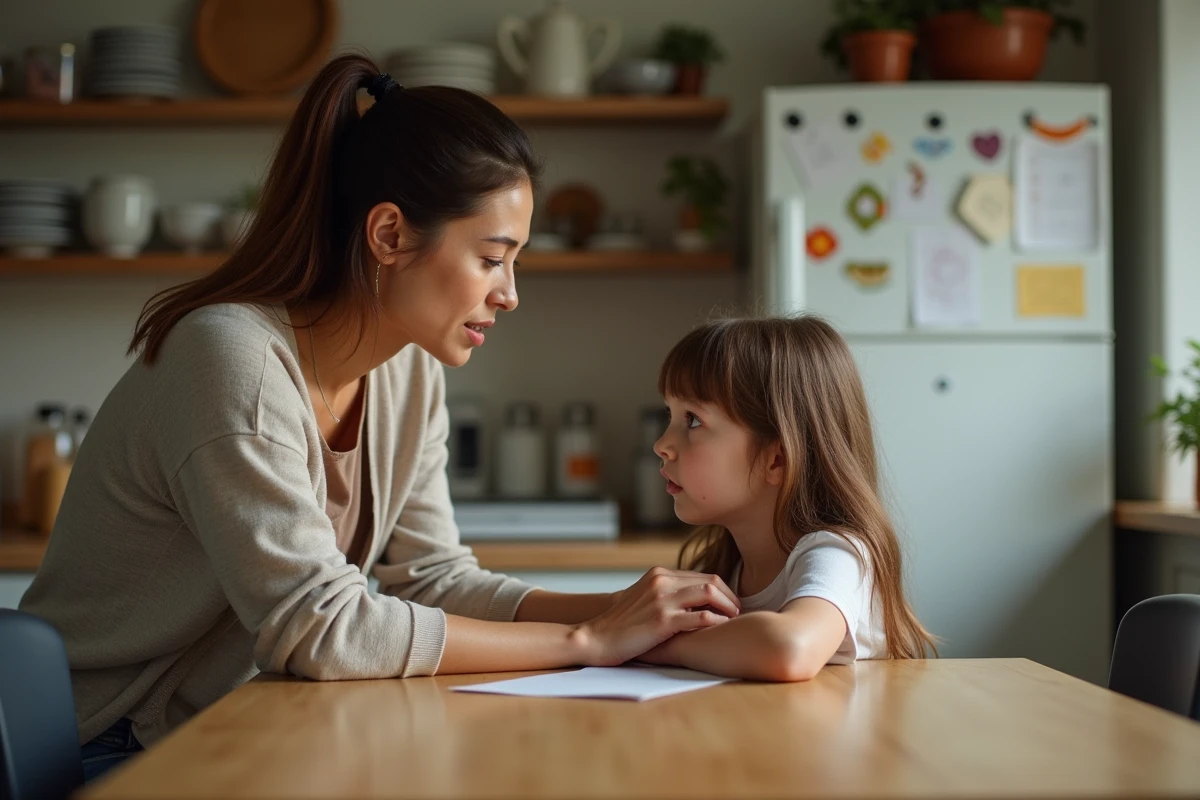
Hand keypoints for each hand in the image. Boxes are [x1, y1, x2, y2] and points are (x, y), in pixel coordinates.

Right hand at [574, 567, 740, 666]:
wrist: (596, 638)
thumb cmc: (620, 624)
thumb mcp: (643, 598)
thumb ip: (665, 593)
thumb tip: (692, 600)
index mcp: (658, 574)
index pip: (701, 575)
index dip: (721, 589)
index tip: (730, 603)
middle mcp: (661, 581)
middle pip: (710, 580)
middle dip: (729, 596)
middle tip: (737, 612)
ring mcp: (662, 599)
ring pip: (709, 593)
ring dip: (727, 606)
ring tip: (733, 620)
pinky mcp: (662, 620)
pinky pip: (700, 617)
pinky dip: (716, 621)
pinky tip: (722, 628)